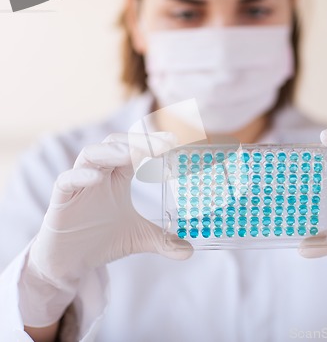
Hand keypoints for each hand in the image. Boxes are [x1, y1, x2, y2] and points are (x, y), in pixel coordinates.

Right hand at [21, 133, 191, 326]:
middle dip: (135, 141)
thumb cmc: (101, 240)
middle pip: (113, 145)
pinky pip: (66, 181)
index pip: (134, 151)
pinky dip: (80, 176)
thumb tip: (190, 252)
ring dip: (110, 151)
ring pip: (90, 155)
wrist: (70, 262)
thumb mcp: (138, 238)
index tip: (173, 141)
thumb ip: (163, 241)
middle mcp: (99, 175)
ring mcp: (79, 185)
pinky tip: (97, 178)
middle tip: (159, 144)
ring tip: (130, 153)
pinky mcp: (61, 201)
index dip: (151, 143)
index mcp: (117, 177)